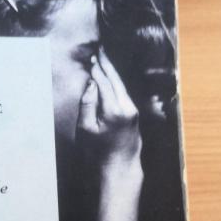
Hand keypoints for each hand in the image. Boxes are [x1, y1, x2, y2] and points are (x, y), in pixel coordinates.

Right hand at [76, 49, 141, 168]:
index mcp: (114, 110)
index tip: (91, 58)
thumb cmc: (98, 153)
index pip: (104, 83)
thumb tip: (92, 84)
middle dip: (107, 65)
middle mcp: (128, 107)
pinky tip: (110, 80)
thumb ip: (87, 104)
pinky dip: (116, 84)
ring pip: (121, 86)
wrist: (119, 170)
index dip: (97, 70)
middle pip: (116, 80)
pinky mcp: (134, 116)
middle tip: (100, 50)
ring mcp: (133, 111)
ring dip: (112, 73)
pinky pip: (124, 94)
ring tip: (104, 60)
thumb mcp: (86, 129)